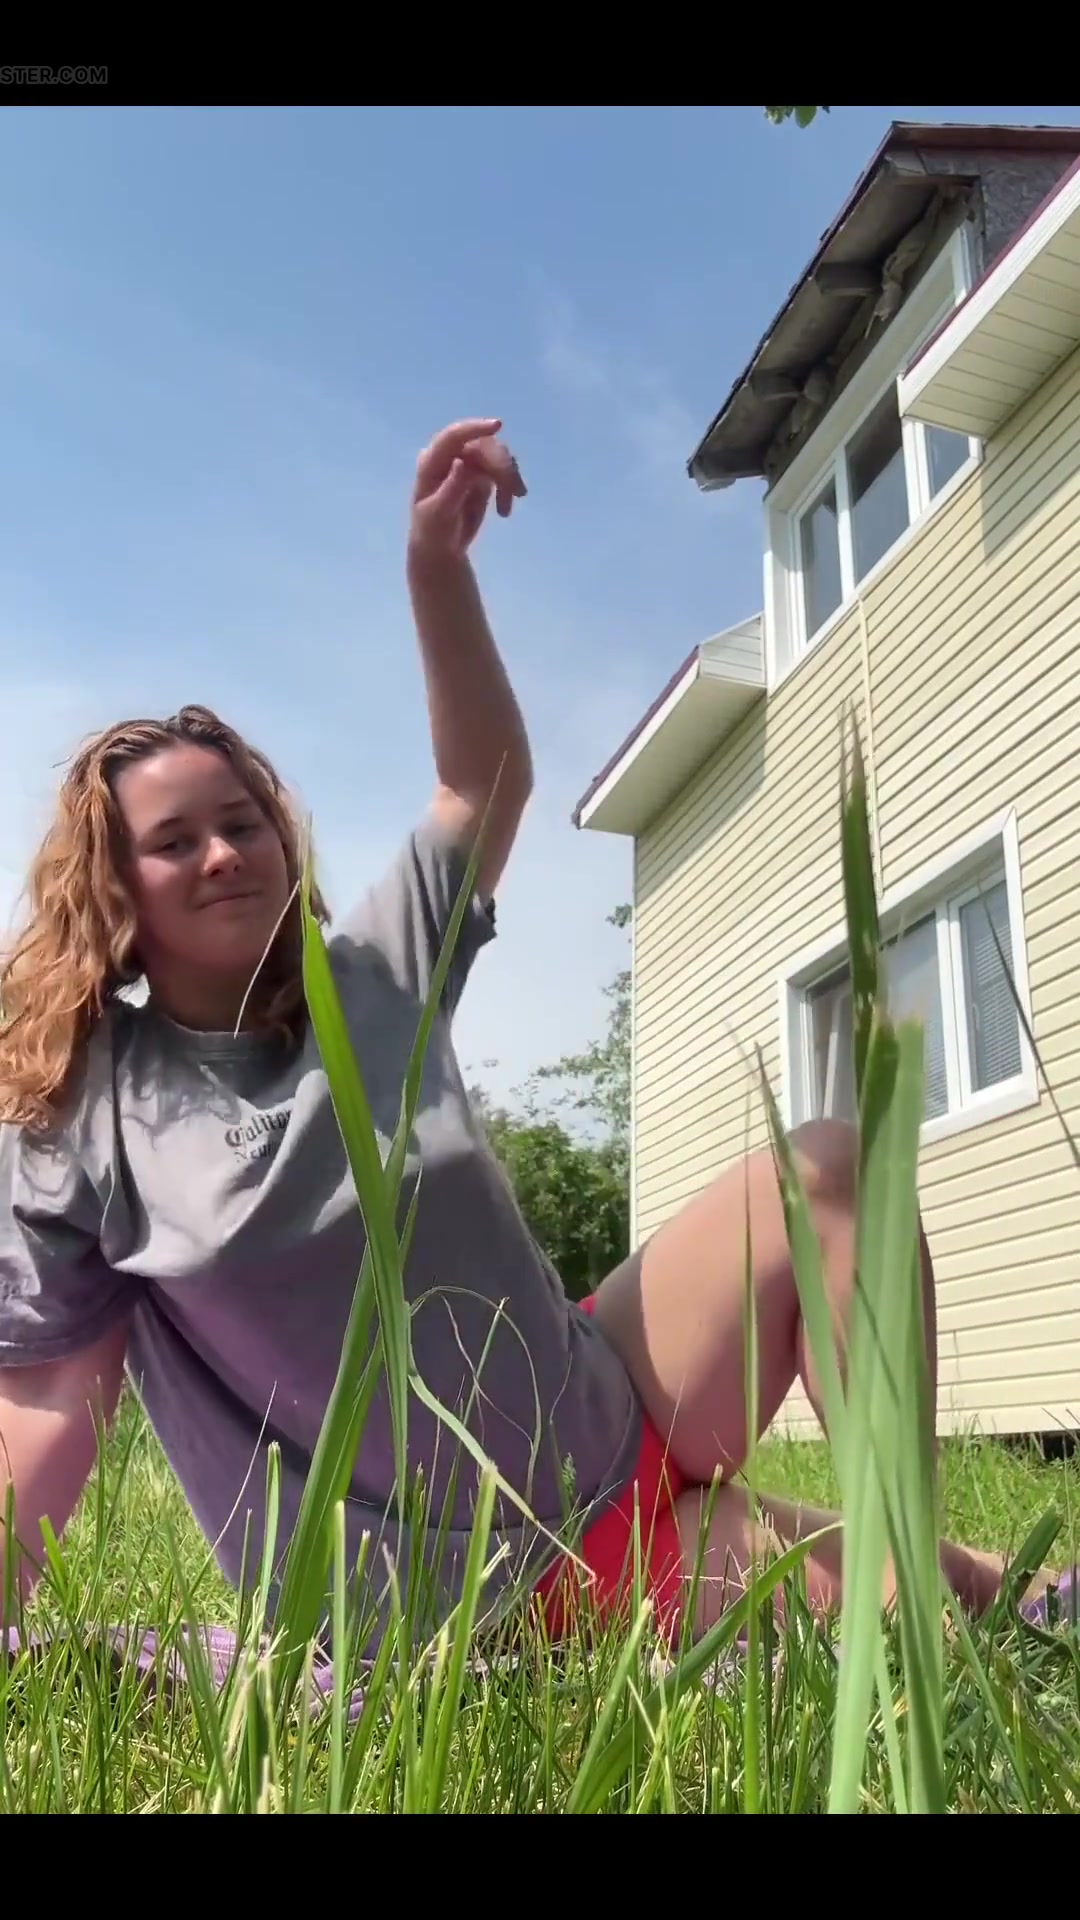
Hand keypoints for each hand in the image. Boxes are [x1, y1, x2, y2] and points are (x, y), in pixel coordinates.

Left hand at [409, 419, 526, 563]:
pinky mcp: (482, 473)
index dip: (474, 428)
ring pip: (497, 455)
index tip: (497, 426)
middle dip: (501, 465)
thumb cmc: (433, 532)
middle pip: (482, 445)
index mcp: (432, 462)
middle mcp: (451, 456)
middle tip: (516, 492)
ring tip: (507, 508)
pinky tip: (505, 510)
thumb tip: (462, 462)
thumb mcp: (439, 514)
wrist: (442, 548)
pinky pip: (503, 470)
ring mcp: (468, 463)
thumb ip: (452, 488)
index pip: (453, 437)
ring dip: (509, 477)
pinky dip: (509, 485)